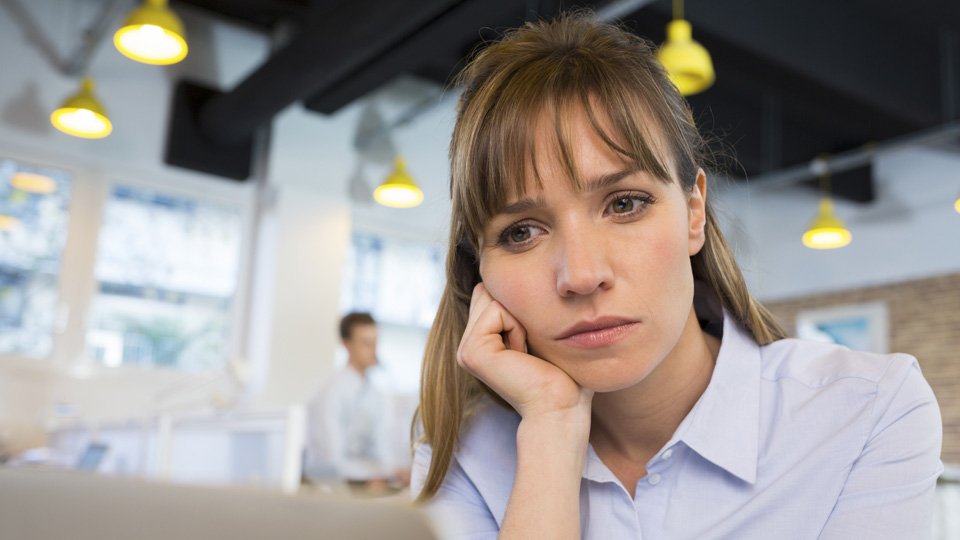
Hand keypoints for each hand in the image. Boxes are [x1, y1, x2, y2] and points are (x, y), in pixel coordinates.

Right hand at [457, 283, 592, 418]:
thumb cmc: (562, 373)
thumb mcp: (538, 330)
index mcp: (480, 341)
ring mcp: (465, 349)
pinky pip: (496, 310)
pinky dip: (517, 327)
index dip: (520, 306)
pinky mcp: (471, 351)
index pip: (494, 293)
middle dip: (517, 309)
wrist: (561, 406)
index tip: (533, 344)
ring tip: (526, 352)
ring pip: (493, 297)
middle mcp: (467, 345)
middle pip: (490, 291)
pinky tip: (522, 355)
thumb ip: (520, 307)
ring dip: (519, 318)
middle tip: (530, 348)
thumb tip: (515, 274)